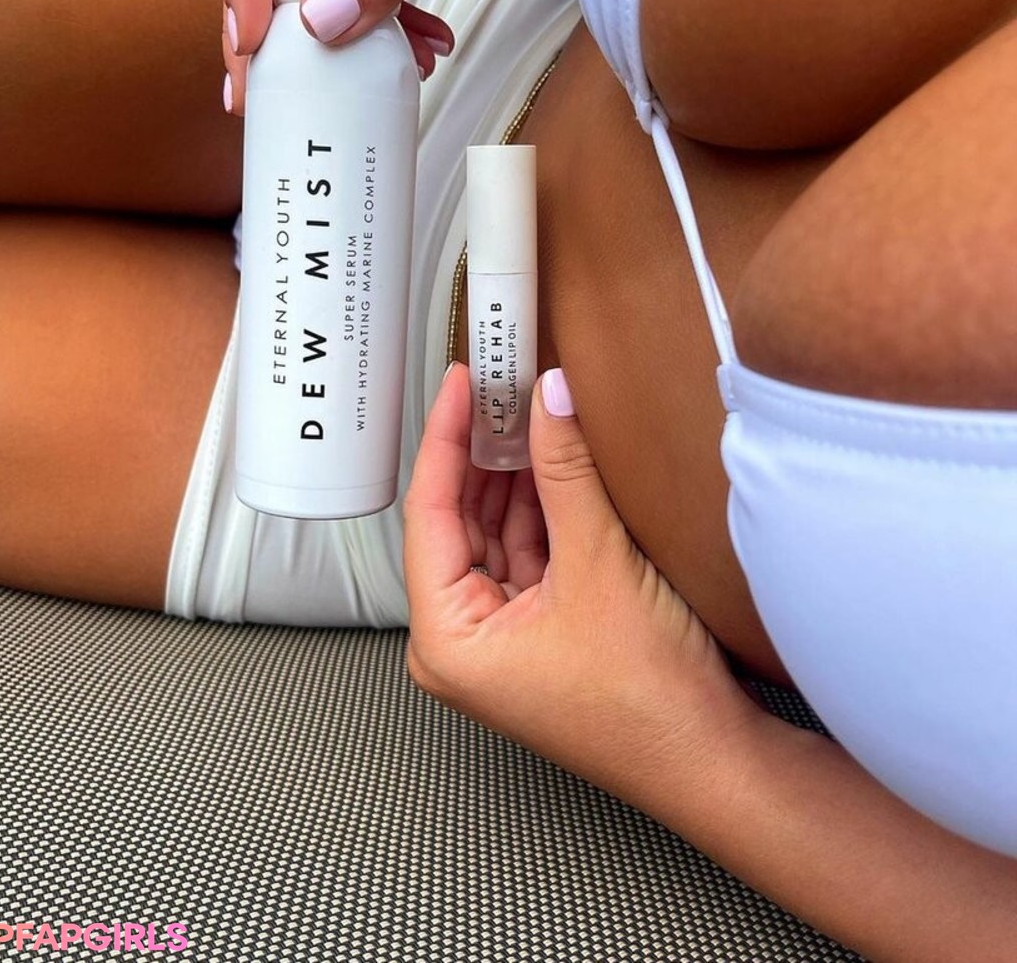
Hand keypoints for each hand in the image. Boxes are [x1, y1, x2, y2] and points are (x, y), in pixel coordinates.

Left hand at [404, 364, 762, 817]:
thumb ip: (564, 471)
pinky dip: (541, 509)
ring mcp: (500, 639)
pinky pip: (527, 554)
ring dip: (514, 476)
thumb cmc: (647, 700)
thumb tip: (547, 396)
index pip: (429, 513)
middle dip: (482, 453)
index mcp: (446, 639)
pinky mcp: (538, 634)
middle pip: (459, 522)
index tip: (459, 382)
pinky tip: (553, 461)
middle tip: (498, 386)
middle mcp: (461, 641)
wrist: (714, 760)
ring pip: (495, 534)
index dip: (445, 438)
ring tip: (527, 410)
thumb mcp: (597, 562)